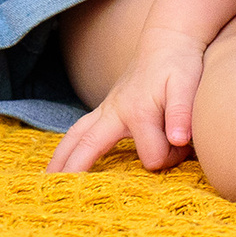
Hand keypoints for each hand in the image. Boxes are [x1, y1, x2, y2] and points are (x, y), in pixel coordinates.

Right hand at [46, 32, 205, 173]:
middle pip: (85, 145)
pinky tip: (60, 162)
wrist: (167, 42)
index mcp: (137, 112)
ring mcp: (106, 110)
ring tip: (47, 180)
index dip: (170, 159)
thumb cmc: (180, 66)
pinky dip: (68, 147)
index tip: (183, 150)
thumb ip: (182, 112)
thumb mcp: (187, 86)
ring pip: (76, 136)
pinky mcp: (105, 110)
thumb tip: (178, 140)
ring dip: (61, 158)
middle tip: (56, 194)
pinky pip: (80, 131)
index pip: (153, 156)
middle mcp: (115, 112)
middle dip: (72, 169)